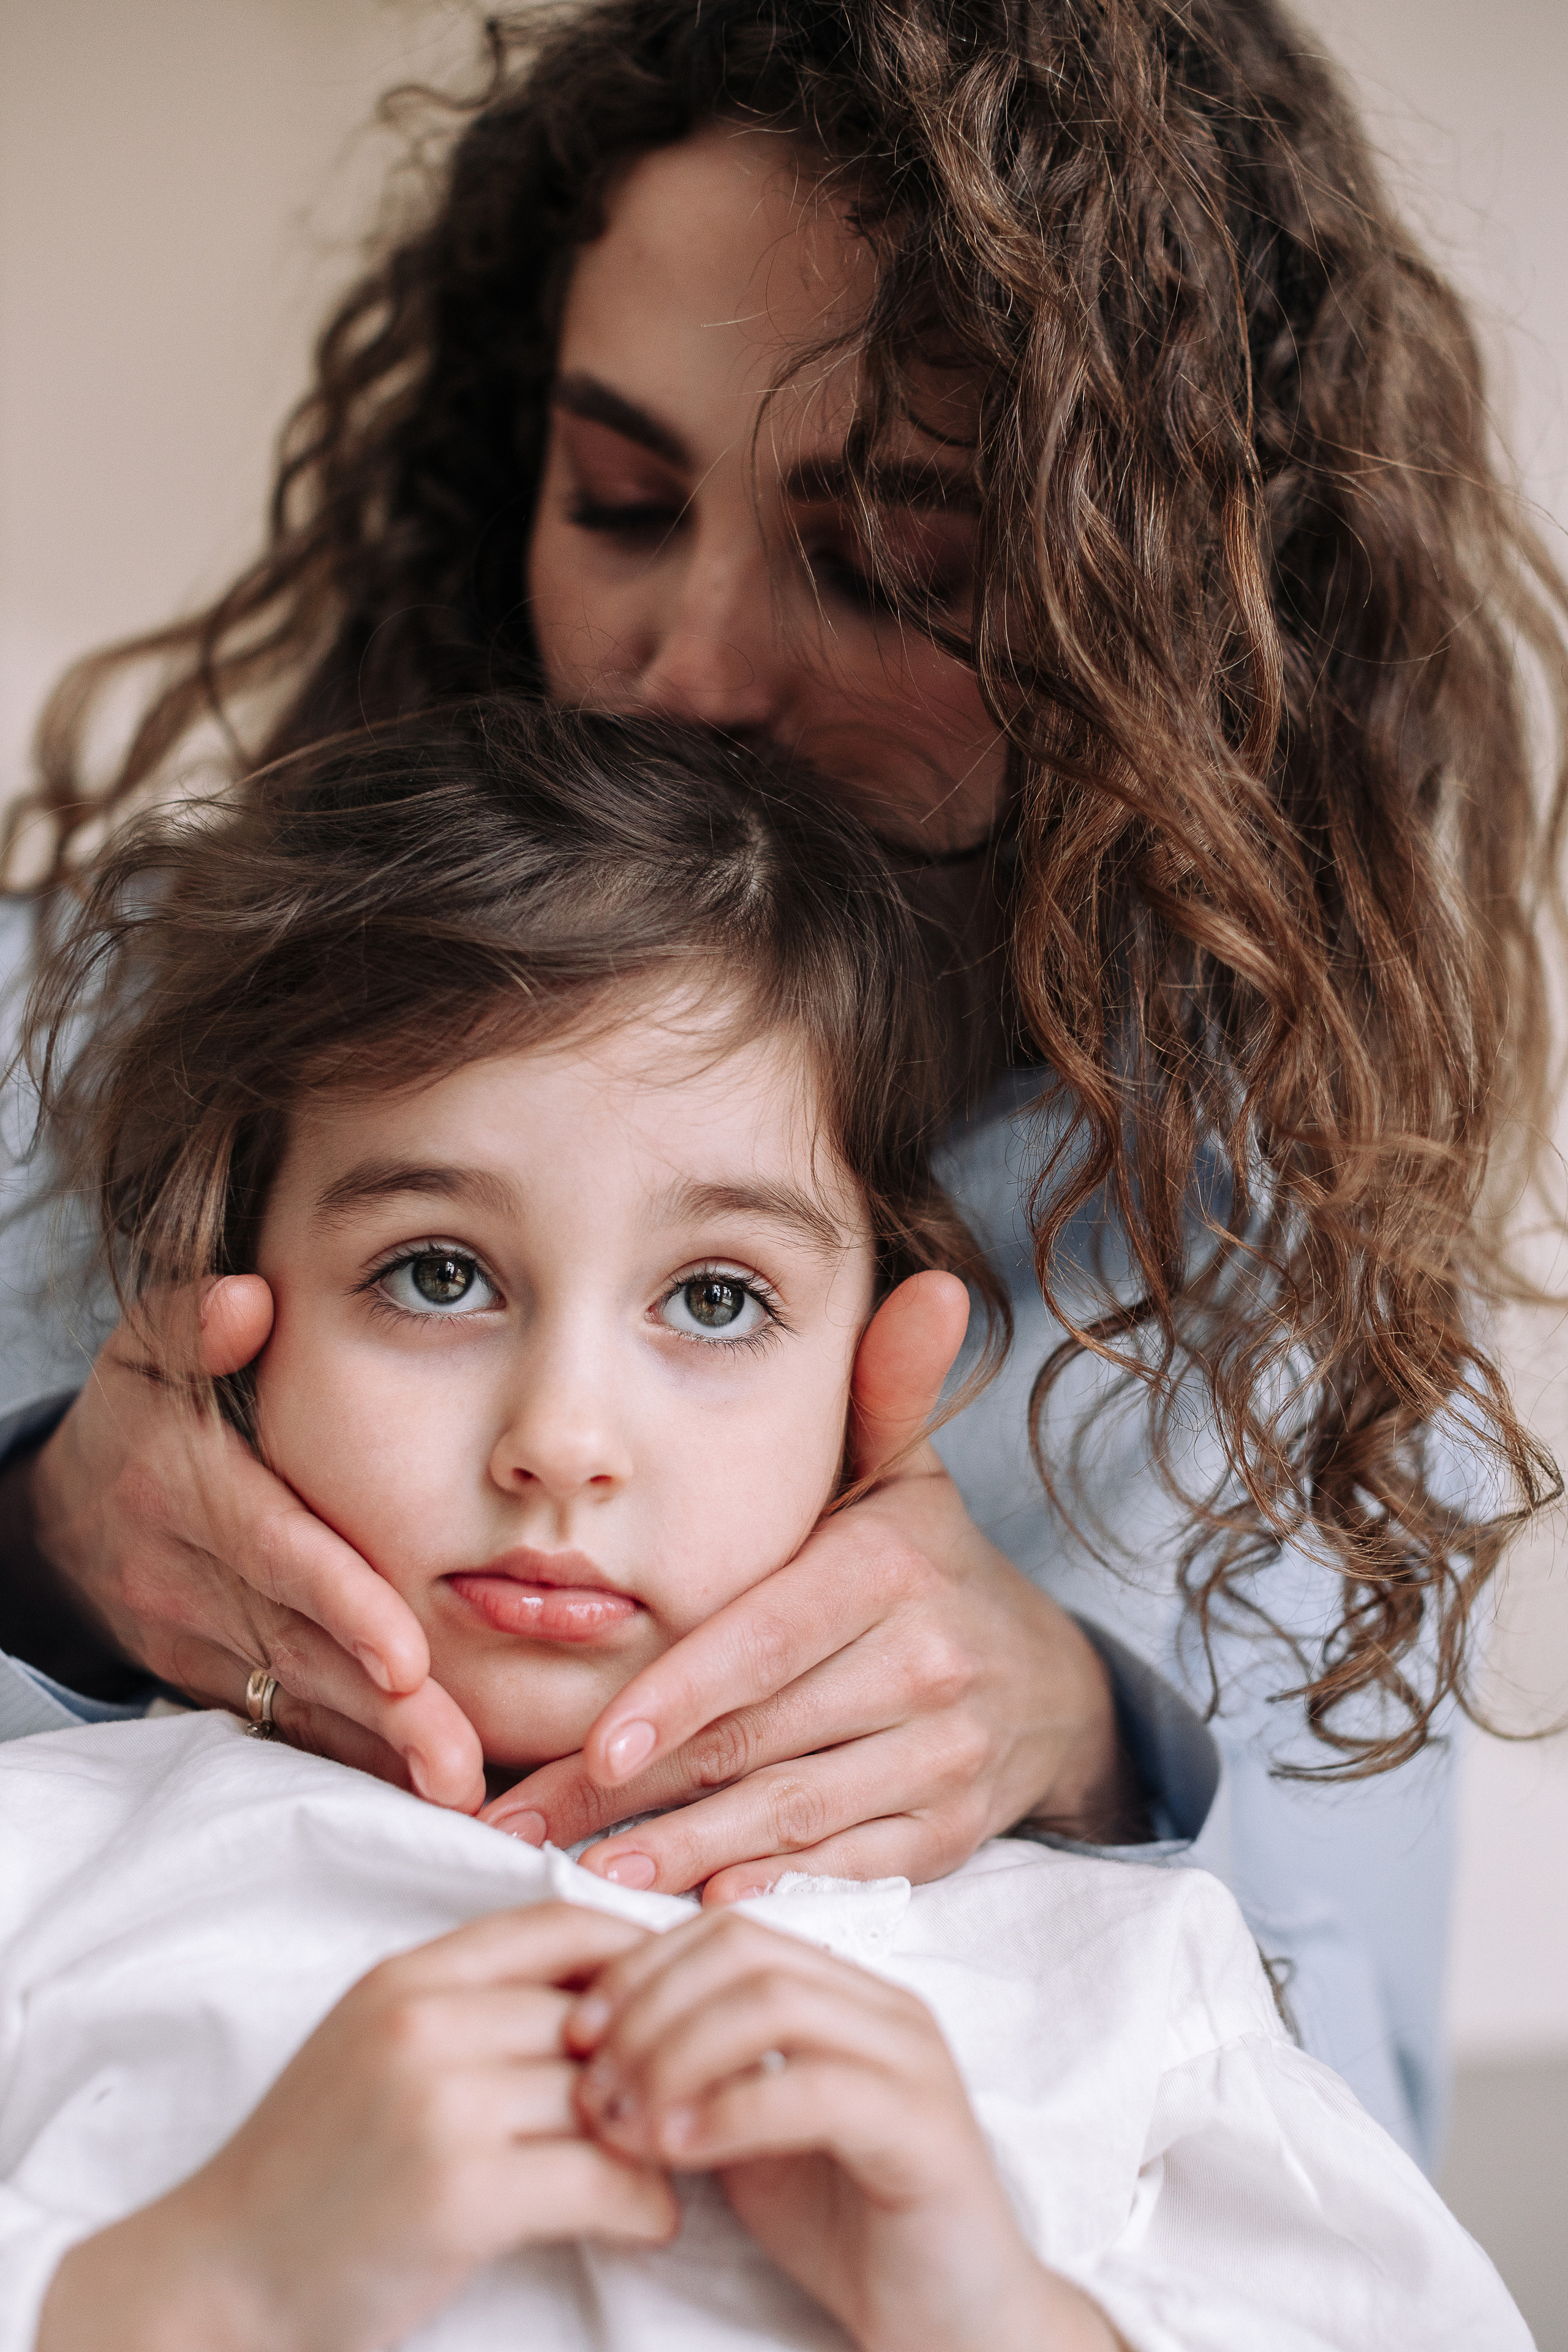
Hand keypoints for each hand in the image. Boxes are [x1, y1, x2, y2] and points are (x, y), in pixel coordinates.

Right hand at [26, 1278, 484, 1808]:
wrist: (66, 1520)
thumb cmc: (138, 1421)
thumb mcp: (145, 1356)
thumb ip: (190, 1321)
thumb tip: (245, 1298)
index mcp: (186, 1491)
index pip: (274, 1552)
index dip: (340, 1603)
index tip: (407, 1656)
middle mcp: (191, 1579)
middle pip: (297, 1649)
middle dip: (380, 1710)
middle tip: (458, 1758)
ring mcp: (201, 1644)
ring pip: (296, 1703)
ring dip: (377, 1751)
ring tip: (459, 1789)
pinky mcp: (216, 1686)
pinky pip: (285, 1729)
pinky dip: (350, 1763)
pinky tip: (416, 1795)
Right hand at [37, 1905, 676, 2351]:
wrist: (218, 2278)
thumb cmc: (311, 2170)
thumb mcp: (376, 2046)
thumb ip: (469, 2005)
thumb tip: (602, 1989)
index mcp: (408, 1977)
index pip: (560, 1923)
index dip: (636, 1953)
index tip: (679, 1998)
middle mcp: (426, 2022)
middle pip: (598, 2012)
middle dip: (656, 2058)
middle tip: (699, 2095)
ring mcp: (441, 2104)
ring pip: (610, 2093)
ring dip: (661, 2137)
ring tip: (677, 2163)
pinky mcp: (460, 2194)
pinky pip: (600, 2179)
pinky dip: (646, 2204)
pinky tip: (651, 2221)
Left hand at [484, 1274, 1141, 1896]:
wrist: (1044, 1680)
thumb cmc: (924, 1564)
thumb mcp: (903, 1472)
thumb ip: (884, 1391)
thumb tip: (933, 1284)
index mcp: (893, 1568)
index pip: (763, 1641)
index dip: (677, 1698)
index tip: (589, 1746)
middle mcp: (926, 1664)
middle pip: (755, 1737)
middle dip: (629, 1790)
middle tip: (519, 1824)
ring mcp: (943, 1758)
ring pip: (788, 1815)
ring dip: (677, 1853)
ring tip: (579, 1877)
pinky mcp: (947, 1835)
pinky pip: (841, 1868)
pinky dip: (765, 1889)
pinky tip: (686, 1907)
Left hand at [570, 1910, 1121, 2351]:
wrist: (950, 2321)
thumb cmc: (843, 2224)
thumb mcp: (746, 2132)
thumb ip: (694, 2077)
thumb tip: (592, 2044)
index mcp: (842, 1992)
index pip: (725, 1930)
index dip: (639, 1969)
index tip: (573, 2033)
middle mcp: (881, 2006)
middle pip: (743, 1951)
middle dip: (647, 2008)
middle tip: (589, 2082)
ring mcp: (910, 2059)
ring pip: (773, 2001)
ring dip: (676, 2055)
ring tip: (623, 2120)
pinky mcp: (925, 2127)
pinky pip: (816, 2087)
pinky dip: (730, 2111)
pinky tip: (676, 2150)